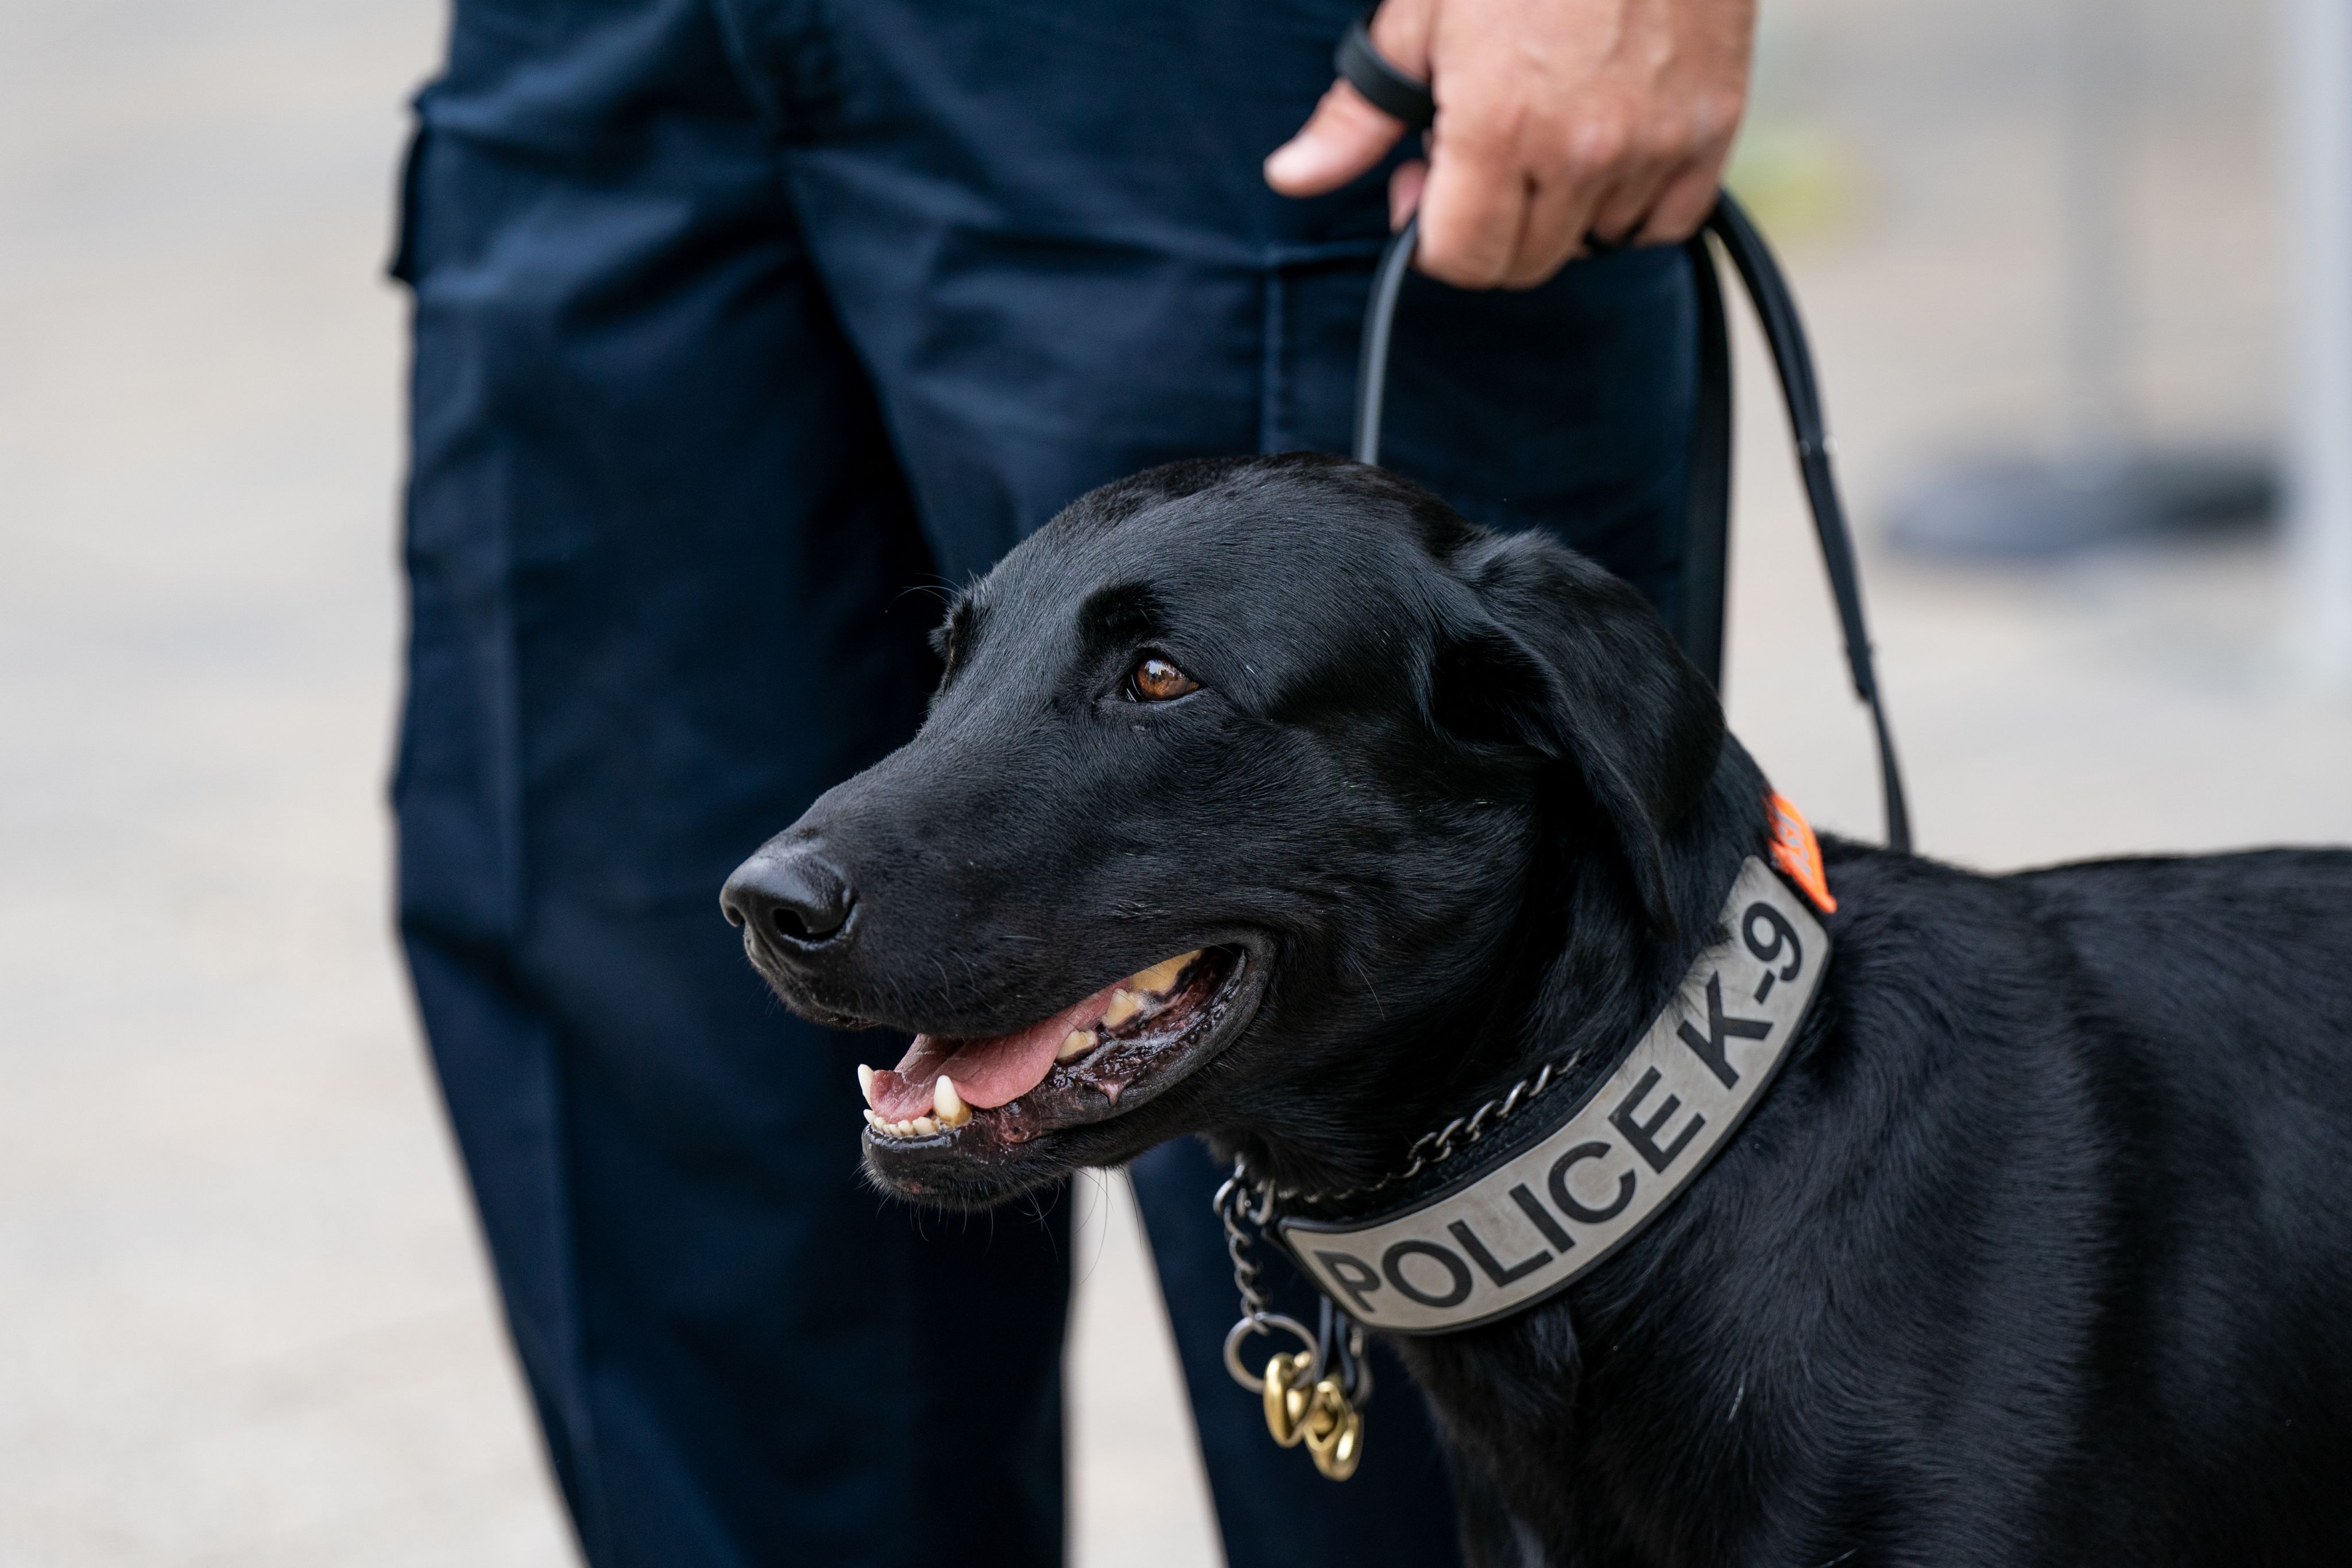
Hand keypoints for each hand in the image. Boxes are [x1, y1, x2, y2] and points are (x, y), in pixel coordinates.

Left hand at [1264, 0, 1755, 288]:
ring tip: (1544, 134)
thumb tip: (1292, 178)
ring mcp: (1654, 144)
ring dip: (1558, 211)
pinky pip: (1664, 221)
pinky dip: (1632, 205)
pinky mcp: (1710, 128)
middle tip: (1477, 159)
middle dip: (1487, 230)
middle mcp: (1581, 153)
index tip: (1423, 184)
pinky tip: (1604, 149)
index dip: (1429, 237)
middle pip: (1523, 264)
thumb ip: (1358, 115)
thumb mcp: (1418, 16)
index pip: (1461, 260)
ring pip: (1592, 243)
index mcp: (1498, 129)